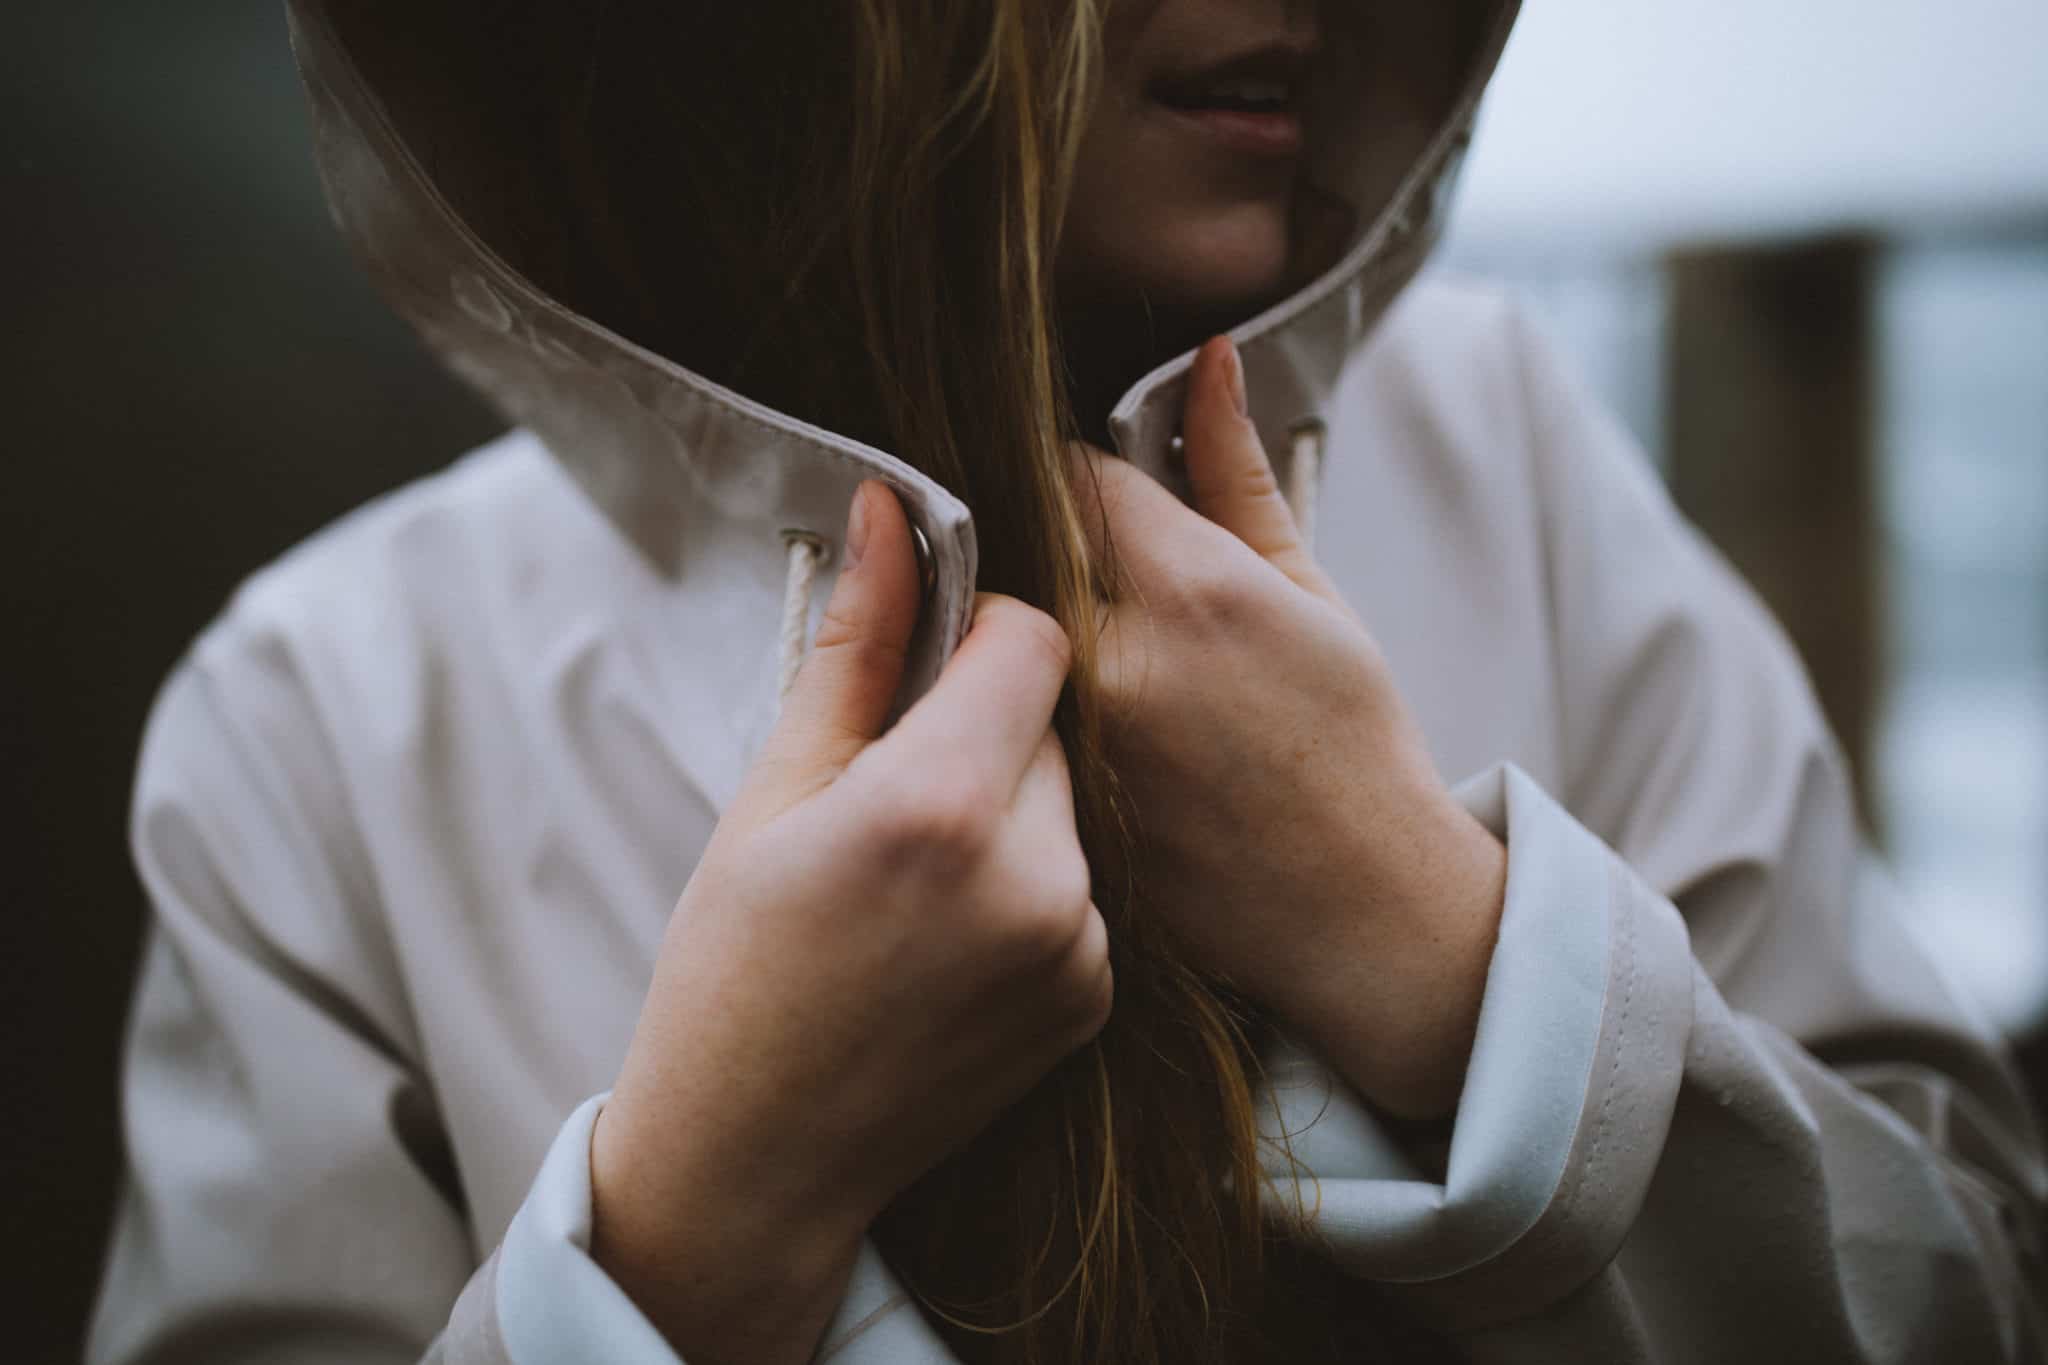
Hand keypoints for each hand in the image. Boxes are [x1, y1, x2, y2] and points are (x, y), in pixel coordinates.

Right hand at [591, 482, 1109, 1363]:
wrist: (758, 1155)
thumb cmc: (735, 967)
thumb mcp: (774, 792)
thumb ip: (855, 646)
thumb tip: (889, 510)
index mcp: (938, 805)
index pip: (1034, 636)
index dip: (982, 632)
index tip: (928, 668)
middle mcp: (1034, 873)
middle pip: (1055, 719)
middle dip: (987, 729)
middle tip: (896, 792)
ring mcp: (1078, 944)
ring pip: (1071, 801)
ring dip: (1012, 806)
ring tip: (918, 877)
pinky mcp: (1096, 995)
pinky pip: (1086, 883)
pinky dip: (1034, 883)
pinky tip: (951, 935)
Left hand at [1073, 337, 1504, 1119]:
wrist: (1360, 909)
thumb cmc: (1350, 742)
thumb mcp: (1312, 593)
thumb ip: (1235, 476)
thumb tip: (1206, 363)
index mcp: (1190, 589)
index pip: (1072, 471)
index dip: (1074, 464)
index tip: (1086, 479)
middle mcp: (1115, 661)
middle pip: (1015, 546)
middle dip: (1031, 533)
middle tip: (1061, 550)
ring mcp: (1072, 741)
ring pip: (997, 634)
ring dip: (1015, 614)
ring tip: (1077, 638)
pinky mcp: (1051, 804)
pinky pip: (999, 718)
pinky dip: (1010, 699)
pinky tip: (1050, 713)